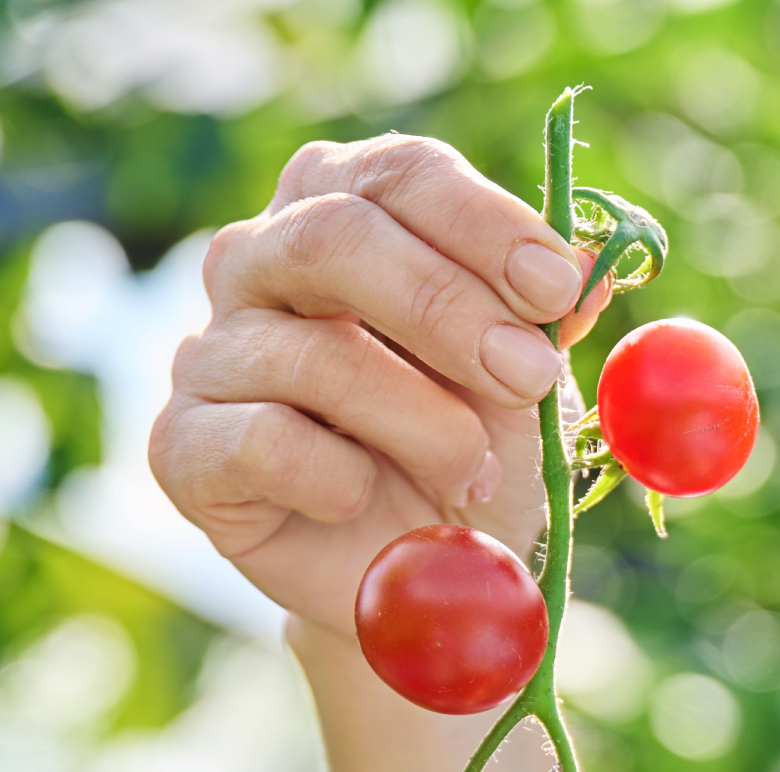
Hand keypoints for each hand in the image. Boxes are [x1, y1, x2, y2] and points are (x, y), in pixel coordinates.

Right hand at [149, 134, 611, 640]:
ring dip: (423, 423)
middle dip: (451, 311)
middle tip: (529, 379)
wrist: (416, 589)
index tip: (557, 290)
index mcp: (345, 215)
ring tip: (469, 475)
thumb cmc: (467, 467)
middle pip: (337, 236)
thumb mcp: (526, 392)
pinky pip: (264, 441)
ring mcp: (211, 353)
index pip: (400, 175)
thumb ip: (547, 324)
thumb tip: (595, 267)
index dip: (483, 224)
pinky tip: (362, 500)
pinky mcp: (184, 447)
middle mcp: (259, 264)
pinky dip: (337, 478)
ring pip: (315, 352)